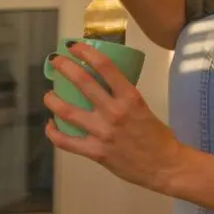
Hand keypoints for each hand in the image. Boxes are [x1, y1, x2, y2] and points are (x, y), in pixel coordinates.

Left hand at [44, 42, 183, 193]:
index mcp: (131, 97)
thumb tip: (103, 88)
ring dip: (53, 99)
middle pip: (83, 83)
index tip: (74, 47)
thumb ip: (123, 99)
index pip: (105, 67)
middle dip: (65, 68)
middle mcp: (114, 112)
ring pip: (67, 111)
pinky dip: (53, 132)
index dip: (86, 53)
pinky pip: (66, 141)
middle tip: (56, 61)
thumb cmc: (158, 136)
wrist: (164, 166)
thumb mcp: (144, 108)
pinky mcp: (95, 152)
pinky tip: (50, 125)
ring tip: (48, 94)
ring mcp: (103, 133)